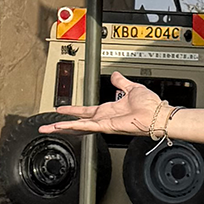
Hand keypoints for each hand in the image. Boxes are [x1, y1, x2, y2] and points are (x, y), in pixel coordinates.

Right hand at [41, 71, 164, 135]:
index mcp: (109, 109)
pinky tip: (62, 126)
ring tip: (47, 128)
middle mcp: (104, 118)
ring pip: (78, 126)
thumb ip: (121, 82)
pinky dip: (73, 126)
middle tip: (46, 126)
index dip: (72, 110)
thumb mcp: (131, 89)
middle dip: (60, 124)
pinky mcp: (106, 126)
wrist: (157, 113)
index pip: (85, 110)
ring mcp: (104, 123)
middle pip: (77, 121)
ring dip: (62, 127)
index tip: (61, 110)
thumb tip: (116, 75)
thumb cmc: (150, 104)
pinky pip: (86, 126)